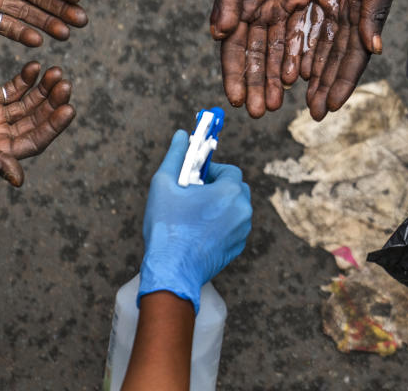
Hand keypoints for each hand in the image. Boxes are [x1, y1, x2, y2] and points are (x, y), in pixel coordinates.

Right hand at [0, 62, 73, 184]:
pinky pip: (14, 87)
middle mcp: (5, 134)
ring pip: (29, 100)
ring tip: (56, 72)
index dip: (54, 126)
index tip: (68, 108)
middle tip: (65, 84)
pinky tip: (36, 66)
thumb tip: (20, 179)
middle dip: (52, 102)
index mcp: (4, 151)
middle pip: (37, 117)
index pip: (37, 139)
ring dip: (44, 88)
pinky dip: (26, 77)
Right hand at [138, 130, 251, 312]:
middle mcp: (243, 211)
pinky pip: (233, 228)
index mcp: (230, 191)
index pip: (229, 170)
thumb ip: (176, 156)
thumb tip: (181, 136)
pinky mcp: (237, 248)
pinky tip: (198, 232)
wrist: (172, 270)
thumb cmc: (167, 226)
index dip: (211, 172)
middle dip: (217, 188)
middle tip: (193, 196)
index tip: (193, 179)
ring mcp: (242, 232)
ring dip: (219, 206)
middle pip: (236, 188)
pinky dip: (221, 225)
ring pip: (235, 209)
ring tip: (193, 214)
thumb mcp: (164, 184)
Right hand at [212, 0, 318, 117]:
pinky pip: (301, 35)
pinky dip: (299, 56)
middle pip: (256, 57)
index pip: (233, 49)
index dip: (233, 74)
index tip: (234, 100)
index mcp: (237, 8)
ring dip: (276, 77)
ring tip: (277, 102)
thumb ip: (227, 1)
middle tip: (258, 112)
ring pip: (279, 52)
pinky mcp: (304, 2)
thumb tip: (218, 33)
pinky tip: (300, 77)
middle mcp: (258, 14)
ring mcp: (281, 10)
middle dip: (256, 84)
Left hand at [304, 0, 407, 120]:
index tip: (330, 106)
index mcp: (366, 15)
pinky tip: (286, 65)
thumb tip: (372, 49)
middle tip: (310, 112)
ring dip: (306, 71)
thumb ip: (373, 13)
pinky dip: (296, 44)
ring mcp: (331, 4)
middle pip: (331, 58)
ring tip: (293, 95)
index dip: (341, 82)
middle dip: (322, 85)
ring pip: (315, 45)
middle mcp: (348, 15)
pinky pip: (302, 23)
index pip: (352, 57)